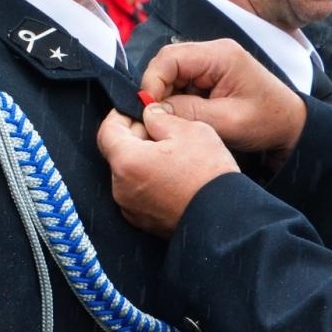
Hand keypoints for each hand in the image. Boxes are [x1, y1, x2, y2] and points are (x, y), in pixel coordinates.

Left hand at [99, 106, 238, 236]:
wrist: (224, 218)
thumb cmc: (208, 176)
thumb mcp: (189, 130)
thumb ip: (161, 117)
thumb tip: (150, 114)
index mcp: (127, 162)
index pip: (107, 131)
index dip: (120, 115)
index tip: (136, 110)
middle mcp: (121, 188)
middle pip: (118, 152)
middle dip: (135, 137)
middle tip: (161, 130)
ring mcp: (131, 208)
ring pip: (128, 173)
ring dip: (143, 159)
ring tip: (173, 155)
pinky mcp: (143, 221)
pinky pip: (138, 192)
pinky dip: (149, 180)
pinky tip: (173, 176)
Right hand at [137, 39, 305, 158]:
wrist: (292, 126)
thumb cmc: (268, 122)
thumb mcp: (228, 122)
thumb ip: (189, 114)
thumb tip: (152, 110)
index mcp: (220, 55)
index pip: (170, 58)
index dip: (152, 82)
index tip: (148, 109)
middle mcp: (213, 52)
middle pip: (167, 63)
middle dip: (157, 91)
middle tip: (155, 118)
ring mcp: (211, 63)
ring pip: (171, 74)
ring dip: (166, 97)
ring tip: (171, 121)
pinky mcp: (210, 76)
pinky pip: (181, 83)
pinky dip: (176, 101)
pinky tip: (182, 118)